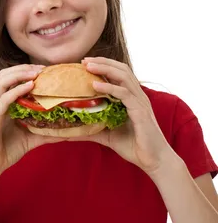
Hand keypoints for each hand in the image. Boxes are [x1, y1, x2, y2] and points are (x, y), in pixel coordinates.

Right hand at [0, 64, 64, 179]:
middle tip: (43, 69)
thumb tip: (68, 133)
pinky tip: (30, 86)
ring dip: (20, 73)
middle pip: (6, 74)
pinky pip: (4, 98)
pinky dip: (17, 90)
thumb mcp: (31, 139)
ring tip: (37, 73)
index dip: (27, 71)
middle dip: (24, 68)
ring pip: (3, 80)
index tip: (46, 70)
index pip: (12, 78)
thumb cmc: (6, 151)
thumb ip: (46, 133)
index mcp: (4, 103)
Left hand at [74, 57, 176, 174]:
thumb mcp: (106, 135)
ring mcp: (140, 103)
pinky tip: (95, 85)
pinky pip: (125, 94)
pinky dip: (110, 87)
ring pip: (123, 77)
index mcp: (131, 98)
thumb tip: (68, 131)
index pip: (118, 73)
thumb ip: (90, 130)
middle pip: (121, 69)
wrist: (153, 161)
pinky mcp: (141, 112)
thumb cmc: (133, 146)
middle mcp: (137, 96)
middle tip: (84, 61)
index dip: (103, 65)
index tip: (84, 63)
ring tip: (88, 66)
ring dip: (105, 69)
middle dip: (102, 62)